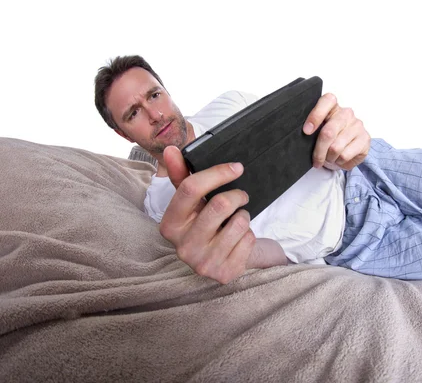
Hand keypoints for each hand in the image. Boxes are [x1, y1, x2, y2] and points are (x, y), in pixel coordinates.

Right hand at [159, 146, 255, 283]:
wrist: (222, 260)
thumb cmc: (205, 226)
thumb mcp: (192, 203)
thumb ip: (182, 176)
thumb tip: (171, 151)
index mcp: (170, 225)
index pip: (190, 189)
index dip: (217, 173)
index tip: (236, 167)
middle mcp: (183, 247)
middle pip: (220, 204)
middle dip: (237, 195)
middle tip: (241, 196)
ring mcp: (203, 263)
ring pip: (239, 222)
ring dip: (244, 216)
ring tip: (237, 220)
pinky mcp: (224, 273)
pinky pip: (248, 240)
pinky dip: (249, 234)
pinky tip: (239, 239)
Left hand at [303, 93, 370, 169]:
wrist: (347, 153)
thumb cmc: (329, 141)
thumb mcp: (318, 132)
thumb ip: (312, 129)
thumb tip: (304, 135)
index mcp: (333, 106)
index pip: (327, 101)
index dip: (315, 116)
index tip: (307, 131)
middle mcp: (346, 113)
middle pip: (328, 132)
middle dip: (319, 151)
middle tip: (316, 160)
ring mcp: (357, 125)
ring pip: (336, 148)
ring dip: (329, 158)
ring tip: (330, 158)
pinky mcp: (365, 139)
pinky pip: (345, 155)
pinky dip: (339, 162)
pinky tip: (340, 159)